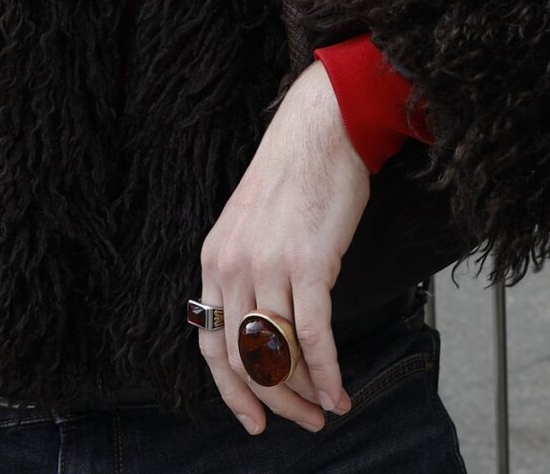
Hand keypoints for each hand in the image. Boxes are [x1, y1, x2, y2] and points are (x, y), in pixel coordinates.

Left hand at [197, 60, 370, 433]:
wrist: (321, 129)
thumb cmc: (295, 176)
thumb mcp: (250, 226)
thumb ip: (249, 273)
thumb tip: (268, 329)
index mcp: (213, 260)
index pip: (209, 345)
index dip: (231, 392)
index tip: (254, 419)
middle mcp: (232, 267)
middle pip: (244, 358)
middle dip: (274, 400)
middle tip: (301, 421)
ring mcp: (269, 265)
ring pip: (280, 352)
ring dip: (304, 391)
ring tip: (327, 408)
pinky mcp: (309, 263)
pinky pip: (314, 335)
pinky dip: (327, 371)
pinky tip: (340, 390)